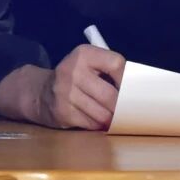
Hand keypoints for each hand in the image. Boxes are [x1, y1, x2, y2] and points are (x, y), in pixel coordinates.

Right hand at [0, 46, 124, 129]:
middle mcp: (73, 71)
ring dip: (111, 119)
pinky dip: (98, 125)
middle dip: (122, 106)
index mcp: (83, 54)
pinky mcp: (63, 112)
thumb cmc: (75, 78)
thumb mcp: (88, 64)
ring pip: (103, 113)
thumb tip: (139, 90)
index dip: (127, 79)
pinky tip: (96, 120)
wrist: (41, 92)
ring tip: (112, 117)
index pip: (116, 64)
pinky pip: (92, 124)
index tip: (132, 89)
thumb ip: (109, 71)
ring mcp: (66, 93)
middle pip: (111, 95)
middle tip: (129, 111)